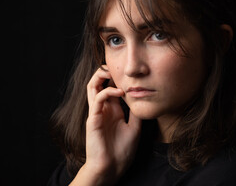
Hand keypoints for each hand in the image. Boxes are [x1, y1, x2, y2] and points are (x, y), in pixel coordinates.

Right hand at [79, 65, 141, 184]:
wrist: (111, 168)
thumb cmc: (121, 151)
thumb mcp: (135, 128)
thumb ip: (136, 113)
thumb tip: (143, 100)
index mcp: (111, 110)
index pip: (110, 87)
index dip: (116, 77)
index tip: (128, 70)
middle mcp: (102, 109)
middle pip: (98, 83)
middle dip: (105, 72)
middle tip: (117, 66)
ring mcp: (96, 113)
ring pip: (92, 87)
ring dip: (101, 76)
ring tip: (112, 71)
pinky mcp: (93, 119)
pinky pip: (97, 99)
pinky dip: (107, 92)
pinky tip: (120, 92)